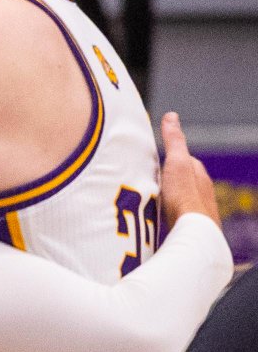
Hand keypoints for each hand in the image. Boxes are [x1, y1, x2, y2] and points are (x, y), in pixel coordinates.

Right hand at [160, 112, 220, 229]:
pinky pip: (176, 218)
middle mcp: (202, 194)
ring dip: (167, 199)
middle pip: (183, 182)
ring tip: (149, 201)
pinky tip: (157, 220)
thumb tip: (171, 116)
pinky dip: (167, 216)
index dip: (171, 158)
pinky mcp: (189, 229)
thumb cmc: (185, 198)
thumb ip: (174, 141)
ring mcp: (197, 213)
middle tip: (149, 180)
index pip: (186, 161)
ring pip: (180, 201)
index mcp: (199, 176)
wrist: (192, 234)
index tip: (156, 158)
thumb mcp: (176, 162)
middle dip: (168, 180)